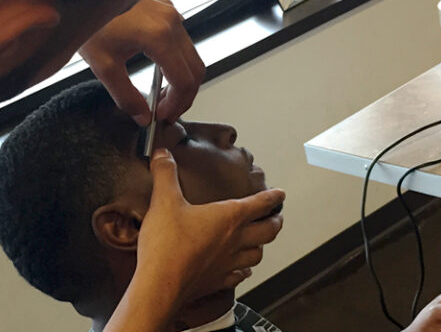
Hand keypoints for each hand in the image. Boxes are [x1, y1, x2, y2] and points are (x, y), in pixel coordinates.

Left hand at [79, 0, 204, 125]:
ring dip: (181, 77)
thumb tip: (142, 116)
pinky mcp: (165, 7)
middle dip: (184, 95)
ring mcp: (171, 11)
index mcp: (160, 36)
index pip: (184, 80)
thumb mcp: (104, 65)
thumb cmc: (91, 20)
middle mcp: (172, 21)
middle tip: (166, 111)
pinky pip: (182, 38)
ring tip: (161, 94)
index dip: (177, 104)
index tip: (163, 116)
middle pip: (195, 69)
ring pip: (191, 54)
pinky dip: (176, 59)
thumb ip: (126, 96)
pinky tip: (158, 70)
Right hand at [104, 150, 284, 331]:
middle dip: (275, 222)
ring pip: (257, 254)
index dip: (272, 197)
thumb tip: (163, 154)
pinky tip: (241, 270)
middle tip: (277, 217)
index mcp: (228, 218)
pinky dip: (244, 270)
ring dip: (262, 246)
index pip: (259, 204)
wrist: (160, 285)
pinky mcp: (218, 281)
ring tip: (261, 241)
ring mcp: (228, 263)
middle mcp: (234, 241)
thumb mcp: (163, 201)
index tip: (280, 194)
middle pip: (268, 231)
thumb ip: (165, 174)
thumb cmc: (166, 245)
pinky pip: (239, 275)